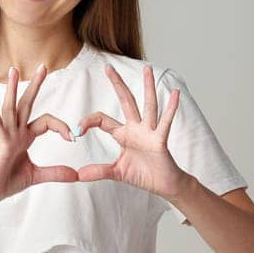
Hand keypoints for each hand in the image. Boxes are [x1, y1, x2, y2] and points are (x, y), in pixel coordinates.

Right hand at [0, 64, 77, 208]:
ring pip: (11, 108)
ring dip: (12, 89)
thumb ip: (55, 173)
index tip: (72, 137)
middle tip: (44, 66)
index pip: (46, 122)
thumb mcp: (36, 176)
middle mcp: (15, 132)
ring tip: (14, 70)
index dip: (61, 127)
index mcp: (24, 137)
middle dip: (35, 85)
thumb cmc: (6, 181)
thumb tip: (75, 175)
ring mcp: (6, 136)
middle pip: (27, 104)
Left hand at [75, 63, 184, 202]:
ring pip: (148, 105)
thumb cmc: (144, 175)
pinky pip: (165, 122)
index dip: (89, 122)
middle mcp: (136, 128)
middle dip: (117, 84)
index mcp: (123, 135)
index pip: (103, 120)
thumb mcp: (117, 173)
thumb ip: (99, 171)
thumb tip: (79, 175)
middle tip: (108, 67)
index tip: (78, 129)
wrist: (163, 184)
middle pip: (125, 101)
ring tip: (148, 69)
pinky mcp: (160, 140)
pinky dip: (171, 108)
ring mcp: (149, 132)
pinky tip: (175, 93)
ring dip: (147, 87)